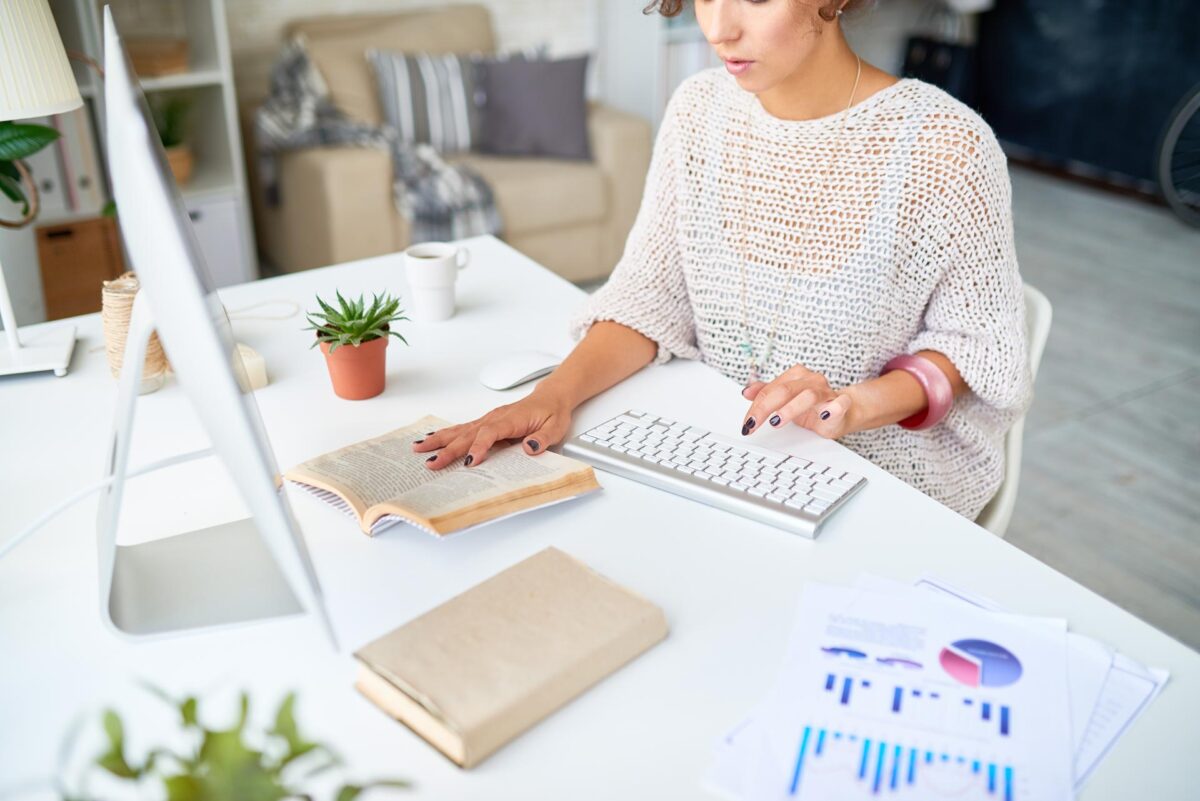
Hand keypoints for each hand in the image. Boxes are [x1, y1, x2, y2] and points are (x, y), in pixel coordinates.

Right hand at [411, 388, 573, 469]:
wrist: (552, 397)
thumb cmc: (552, 412)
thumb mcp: (556, 428)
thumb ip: (542, 438)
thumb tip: (529, 447)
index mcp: (511, 419)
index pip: (490, 433)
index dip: (479, 447)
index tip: (470, 461)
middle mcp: (495, 418)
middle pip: (468, 434)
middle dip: (448, 449)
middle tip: (431, 463)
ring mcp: (489, 419)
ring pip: (460, 430)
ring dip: (439, 440)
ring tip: (418, 448)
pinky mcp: (486, 423)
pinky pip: (463, 429)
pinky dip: (446, 435)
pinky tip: (431, 440)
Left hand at [741, 365, 854, 439]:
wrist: (843, 410)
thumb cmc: (812, 405)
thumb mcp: (786, 399)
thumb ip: (767, 393)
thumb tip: (746, 392)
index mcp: (795, 376)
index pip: (770, 389)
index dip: (756, 406)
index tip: (747, 423)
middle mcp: (810, 380)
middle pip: (784, 390)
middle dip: (765, 408)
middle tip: (753, 423)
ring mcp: (826, 392)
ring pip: (808, 395)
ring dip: (791, 408)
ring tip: (777, 420)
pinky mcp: (841, 405)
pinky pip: (840, 403)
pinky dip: (833, 408)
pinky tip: (824, 414)